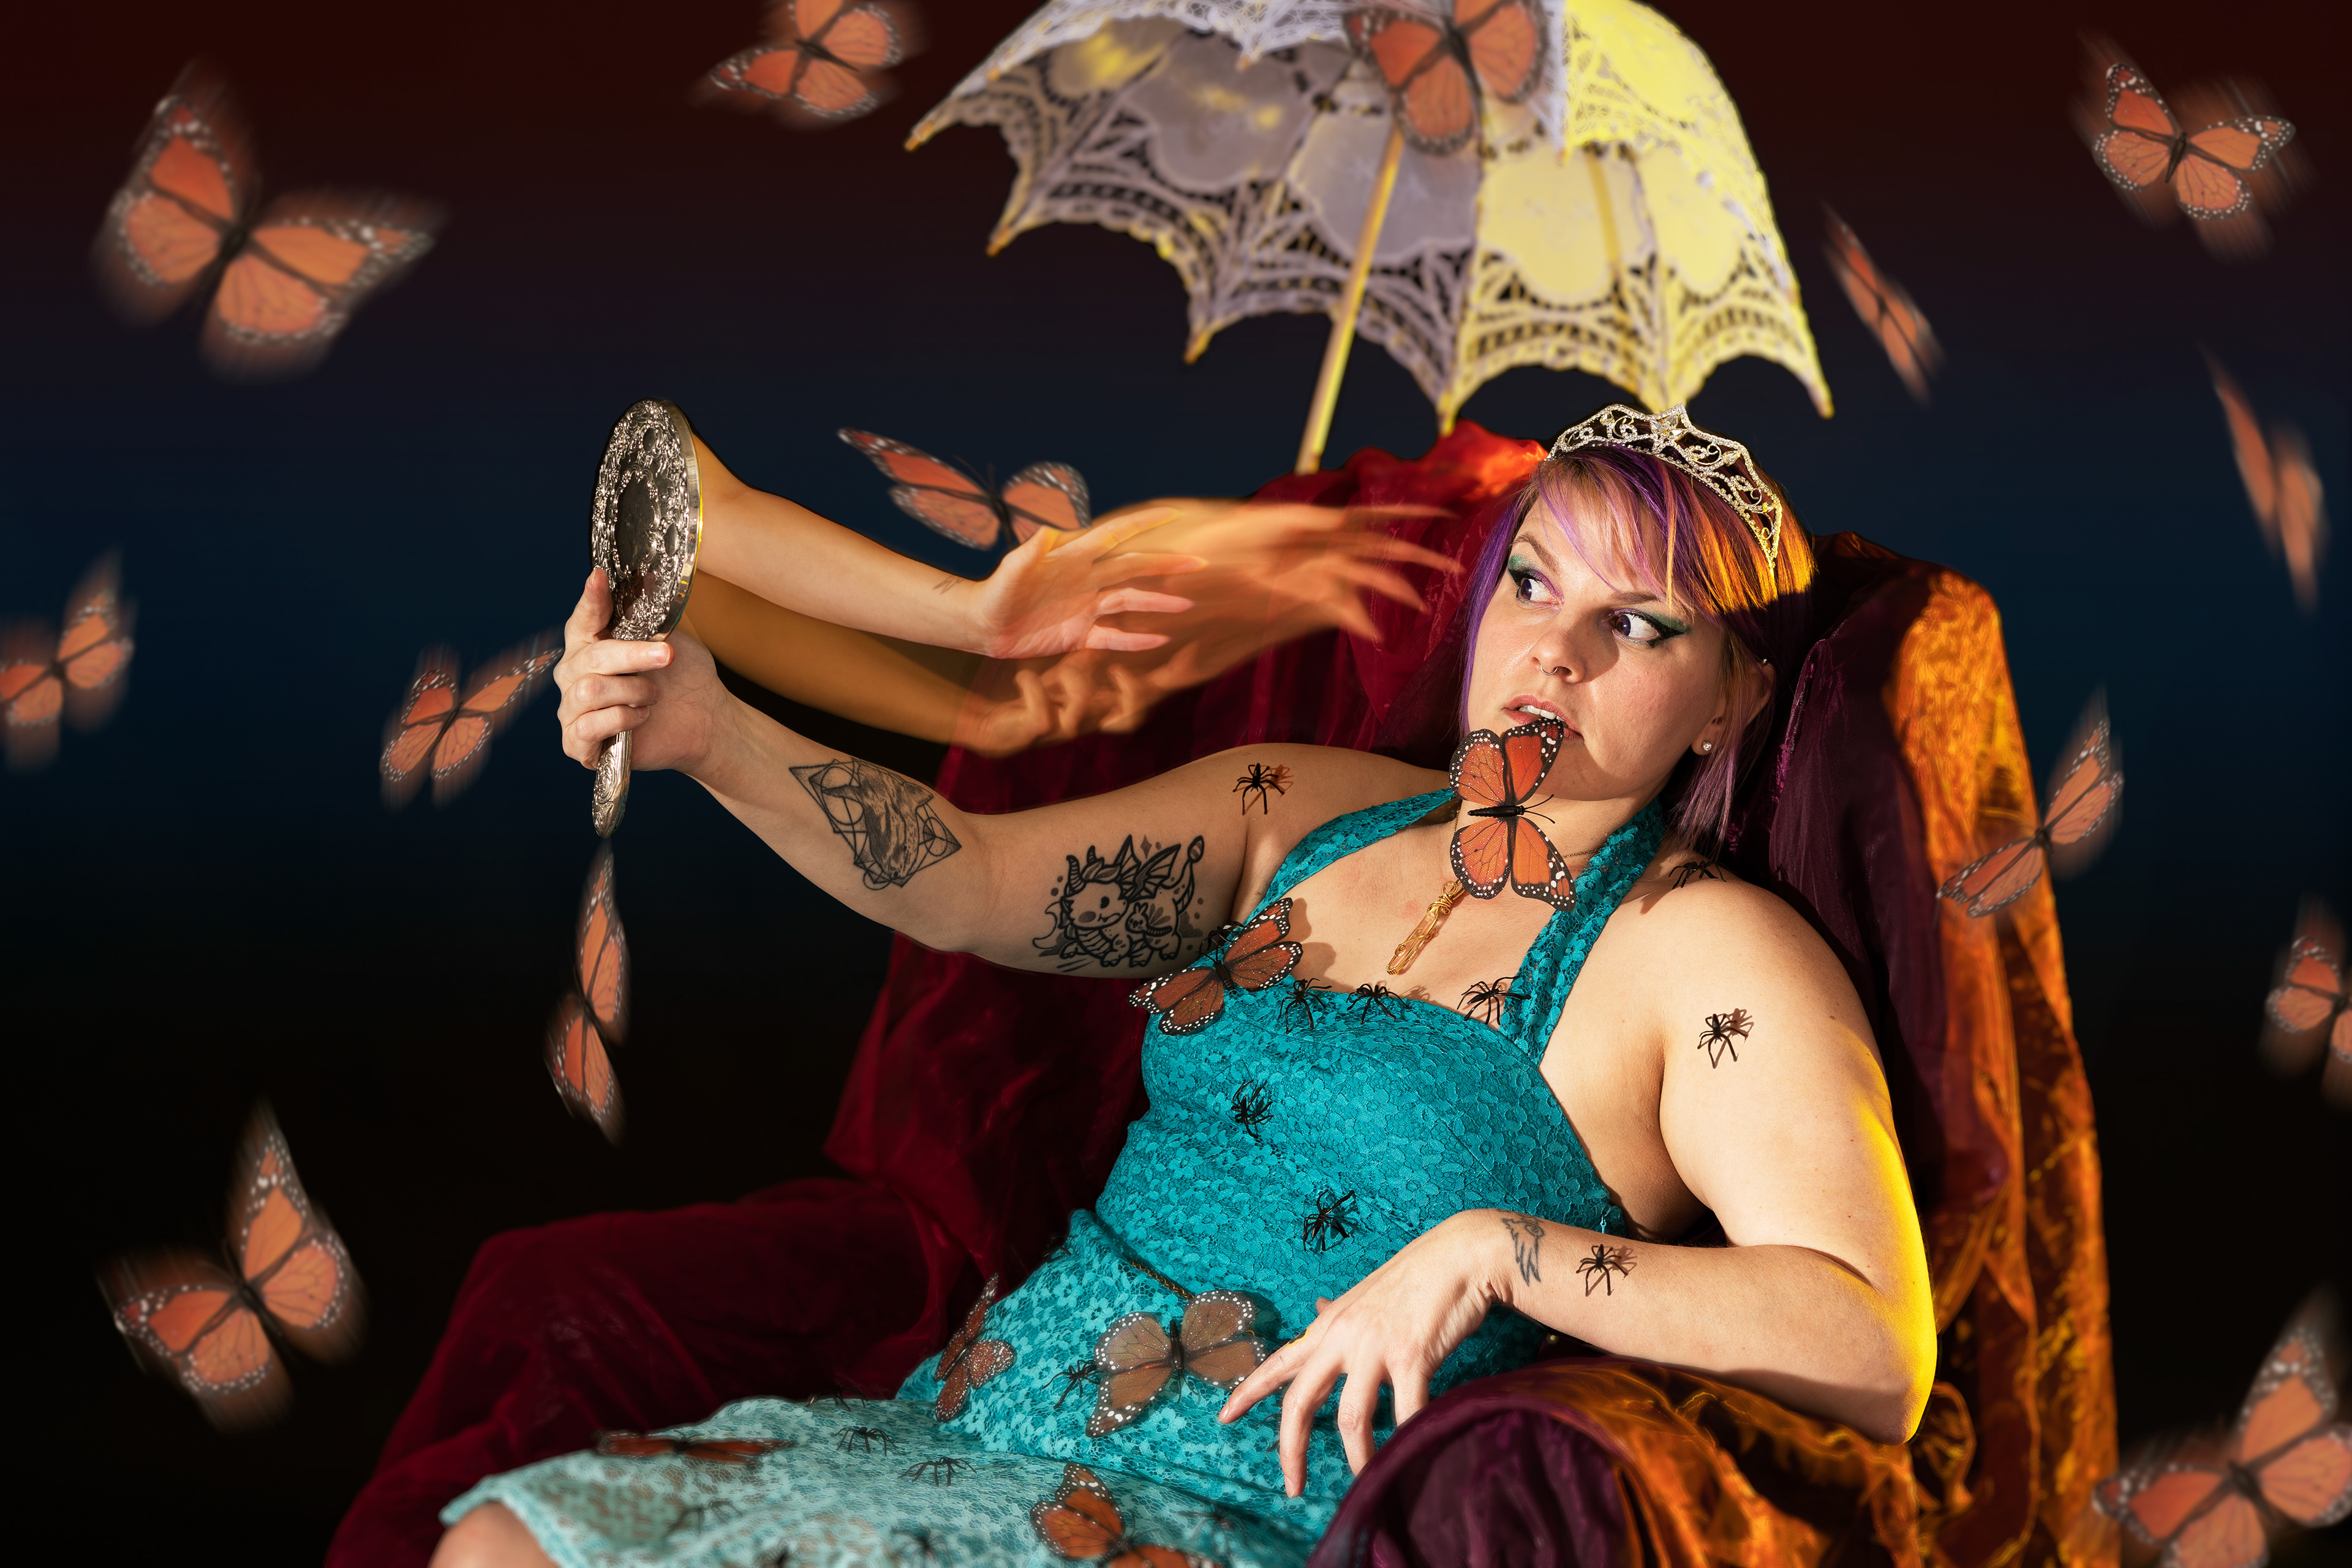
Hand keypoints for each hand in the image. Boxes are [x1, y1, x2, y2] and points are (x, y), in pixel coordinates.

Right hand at [553, 569, 731, 773]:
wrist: (704, 722)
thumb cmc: (682, 680)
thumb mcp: (672, 642)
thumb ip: (650, 620)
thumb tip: (646, 583)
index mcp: (591, 643)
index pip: (584, 617)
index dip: (591, 598)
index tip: (599, 577)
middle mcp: (574, 673)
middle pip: (592, 657)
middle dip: (634, 655)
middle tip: (666, 657)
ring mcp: (572, 708)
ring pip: (590, 690)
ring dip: (632, 691)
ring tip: (654, 696)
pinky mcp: (577, 742)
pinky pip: (588, 726)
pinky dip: (622, 719)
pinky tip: (641, 718)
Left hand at [965, 508, 1204, 659]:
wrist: (984, 625)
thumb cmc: (996, 591)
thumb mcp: (1012, 570)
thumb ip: (1030, 552)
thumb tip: (1046, 529)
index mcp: (1074, 558)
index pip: (1115, 535)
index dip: (1143, 523)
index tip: (1172, 514)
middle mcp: (1087, 580)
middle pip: (1133, 567)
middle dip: (1165, 564)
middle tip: (1198, 564)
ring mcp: (1086, 607)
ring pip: (1129, 602)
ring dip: (1157, 603)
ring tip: (1187, 605)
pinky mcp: (1080, 635)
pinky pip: (1113, 638)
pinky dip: (1135, 640)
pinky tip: (1159, 641)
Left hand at [1218, 1210, 1502, 1494]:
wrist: (1459, 1254)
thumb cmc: (1416, 1277)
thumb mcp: (1365, 1295)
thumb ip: (1338, 1312)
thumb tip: (1316, 1308)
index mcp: (1329, 1326)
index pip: (1278, 1362)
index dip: (1248, 1391)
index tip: (1224, 1417)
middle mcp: (1343, 1337)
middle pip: (1301, 1401)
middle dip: (1291, 1450)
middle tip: (1292, 1486)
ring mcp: (1374, 1346)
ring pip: (1352, 1419)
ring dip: (1358, 1459)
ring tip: (1366, 1482)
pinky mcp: (1411, 1354)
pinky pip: (1405, 1412)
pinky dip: (1406, 1441)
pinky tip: (1410, 1459)